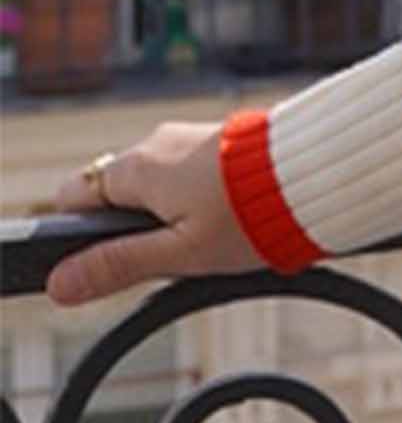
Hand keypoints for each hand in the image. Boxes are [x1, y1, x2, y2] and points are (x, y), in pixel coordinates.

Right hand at [41, 122, 260, 309]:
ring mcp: (188, 138)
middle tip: (170, 259)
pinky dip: (199, 200)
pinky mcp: (220, 141)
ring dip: (170, 215)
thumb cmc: (252, 214)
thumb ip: (118, 266)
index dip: (80, 235)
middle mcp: (155, 144)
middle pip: (117, 194)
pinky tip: (230, 220)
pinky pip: (190, 175)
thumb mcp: (179, 254)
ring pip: (157, 186)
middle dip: (132, 229)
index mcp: (134, 169)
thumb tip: (60, 285)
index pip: (73, 197)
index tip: (106, 262)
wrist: (320, 173)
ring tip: (210, 242)